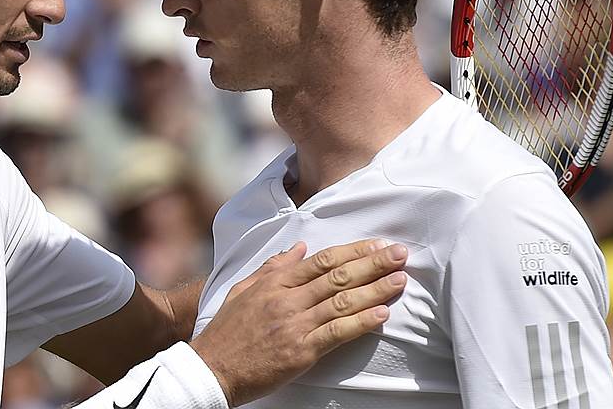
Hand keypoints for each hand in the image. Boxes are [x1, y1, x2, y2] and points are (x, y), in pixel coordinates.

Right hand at [189, 239, 407, 406]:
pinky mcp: (301, 351)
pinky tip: (382, 314)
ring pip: (342, 301)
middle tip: (400, 254)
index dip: (353, 251)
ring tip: (400, 280)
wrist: (213, 368)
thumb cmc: (227, 331)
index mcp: (274, 283)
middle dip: (373, 263)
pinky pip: (337, 333)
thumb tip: (299, 247)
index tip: (376, 245)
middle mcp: (287, 299)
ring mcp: (295, 325)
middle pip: (338, 276)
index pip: (321, 260)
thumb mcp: (243, 289)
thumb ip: (272, 267)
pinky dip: (362, 322)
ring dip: (375, 289)